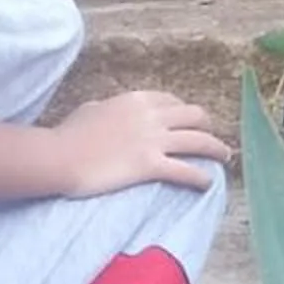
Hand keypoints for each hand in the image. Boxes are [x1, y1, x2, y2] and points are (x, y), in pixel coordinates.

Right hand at [53, 91, 231, 195]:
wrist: (59, 157)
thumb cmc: (67, 135)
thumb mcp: (89, 110)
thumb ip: (105, 108)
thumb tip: (105, 110)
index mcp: (137, 100)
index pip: (172, 101)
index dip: (185, 112)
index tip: (189, 121)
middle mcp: (151, 116)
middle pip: (194, 116)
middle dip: (208, 126)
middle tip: (213, 138)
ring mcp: (153, 140)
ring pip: (199, 141)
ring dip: (216, 149)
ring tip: (225, 158)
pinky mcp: (150, 165)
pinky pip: (186, 170)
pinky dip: (201, 178)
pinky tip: (207, 184)